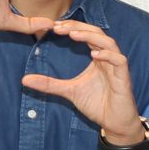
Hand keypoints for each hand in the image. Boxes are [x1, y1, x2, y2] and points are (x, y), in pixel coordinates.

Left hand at [21, 18, 144, 140]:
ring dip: (92, 36)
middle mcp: (108, 59)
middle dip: (79, 27)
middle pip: (98, 33)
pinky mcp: (124, 77)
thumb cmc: (97, 105)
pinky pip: (119, 60)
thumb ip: (49, 84)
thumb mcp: (68, 91)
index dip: (72, 28)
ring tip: (73, 34)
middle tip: (59, 26)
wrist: (114, 123)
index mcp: (97, 58)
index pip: (87, 35)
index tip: (54, 26)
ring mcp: (117, 67)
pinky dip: (108, 55)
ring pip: (109, 43)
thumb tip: (24, 80)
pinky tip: (94, 54)